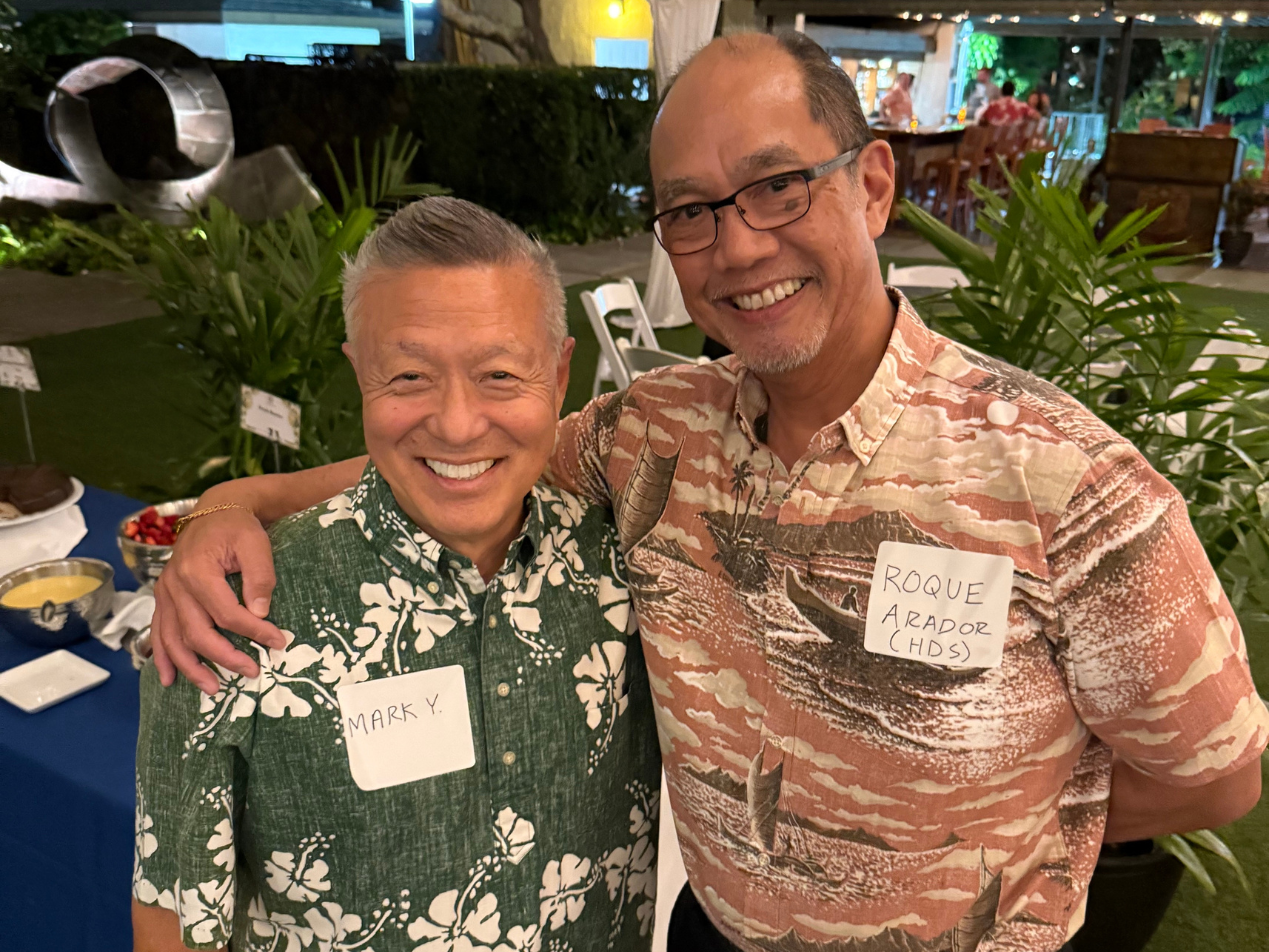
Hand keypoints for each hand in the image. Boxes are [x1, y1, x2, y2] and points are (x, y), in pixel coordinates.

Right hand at [150, 507, 283, 693]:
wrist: (214, 512)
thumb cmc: (237, 527)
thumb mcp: (256, 543)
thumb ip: (259, 576)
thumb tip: (260, 613)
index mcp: (197, 571)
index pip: (226, 614)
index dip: (253, 631)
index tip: (277, 642)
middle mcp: (175, 585)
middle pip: (197, 633)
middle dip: (225, 657)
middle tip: (252, 671)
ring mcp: (165, 594)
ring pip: (172, 640)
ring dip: (191, 668)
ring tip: (213, 689)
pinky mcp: (163, 599)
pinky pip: (158, 633)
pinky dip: (162, 657)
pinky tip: (169, 679)